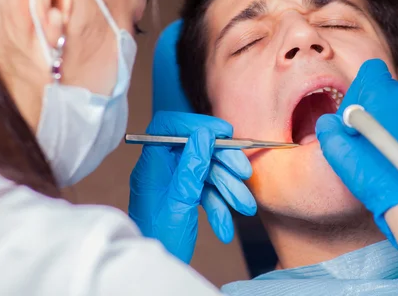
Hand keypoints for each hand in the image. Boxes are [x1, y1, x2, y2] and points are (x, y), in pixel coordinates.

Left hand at [129, 111, 256, 262]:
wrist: (152, 272)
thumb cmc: (157, 239)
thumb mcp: (179, 201)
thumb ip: (191, 166)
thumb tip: (204, 134)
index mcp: (152, 165)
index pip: (169, 126)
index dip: (196, 124)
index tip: (223, 132)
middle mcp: (162, 169)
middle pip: (197, 150)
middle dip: (223, 162)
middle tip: (243, 173)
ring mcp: (174, 183)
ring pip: (207, 173)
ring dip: (228, 189)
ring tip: (245, 206)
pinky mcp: (185, 196)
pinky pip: (206, 192)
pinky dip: (219, 207)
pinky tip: (225, 227)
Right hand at [315, 59, 397, 244]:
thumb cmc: (377, 177)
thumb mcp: (338, 152)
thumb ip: (329, 129)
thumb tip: (330, 124)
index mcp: (386, 95)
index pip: (371, 72)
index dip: (359, 92)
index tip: (354, 116)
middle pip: (388, 92)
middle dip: (376, 109)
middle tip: (366, 138)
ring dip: (395, 124)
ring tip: (386, 154)